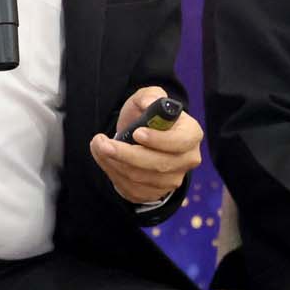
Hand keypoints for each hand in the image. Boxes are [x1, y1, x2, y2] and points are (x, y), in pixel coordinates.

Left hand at [88, 86, 202, 204]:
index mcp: (191, 134)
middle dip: (126, 154)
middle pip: (158, 164)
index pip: (181, 142)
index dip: (159, 140)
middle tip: (102, 142)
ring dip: (114, 162)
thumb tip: (147, 104)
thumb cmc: (147, 117)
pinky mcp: (155, 193)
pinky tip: (104, 158)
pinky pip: (132, 188)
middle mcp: (187, 160)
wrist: (139, 138)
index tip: (136, 133)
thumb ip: (149, 96)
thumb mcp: (147, 98)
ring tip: (98, 145)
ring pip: (141, 177)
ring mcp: (172, 180)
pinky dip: (113, 173)